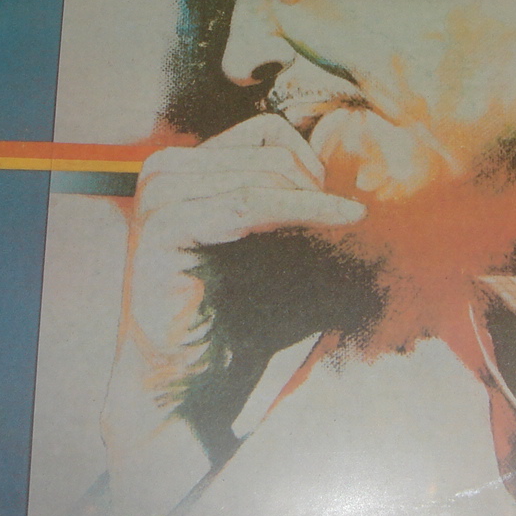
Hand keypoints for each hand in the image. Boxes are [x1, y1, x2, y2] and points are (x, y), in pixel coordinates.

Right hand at [126, 113, 366, 378]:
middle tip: (342, 225)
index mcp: (188, 168)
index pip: (267, 132)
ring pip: (263, 173)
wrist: (193, 384)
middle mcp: (165, 171)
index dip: (313, 163)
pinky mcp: (161, 226)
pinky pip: (249, 204)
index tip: (341, 207)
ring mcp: (158, 195)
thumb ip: (298, 199)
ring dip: (310, 200)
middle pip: (269, 145)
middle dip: (316, 183)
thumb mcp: (275, 244)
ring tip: (332, 234)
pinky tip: (341, 221)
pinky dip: (302, 210)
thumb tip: (357, 157)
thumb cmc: (238, 320)